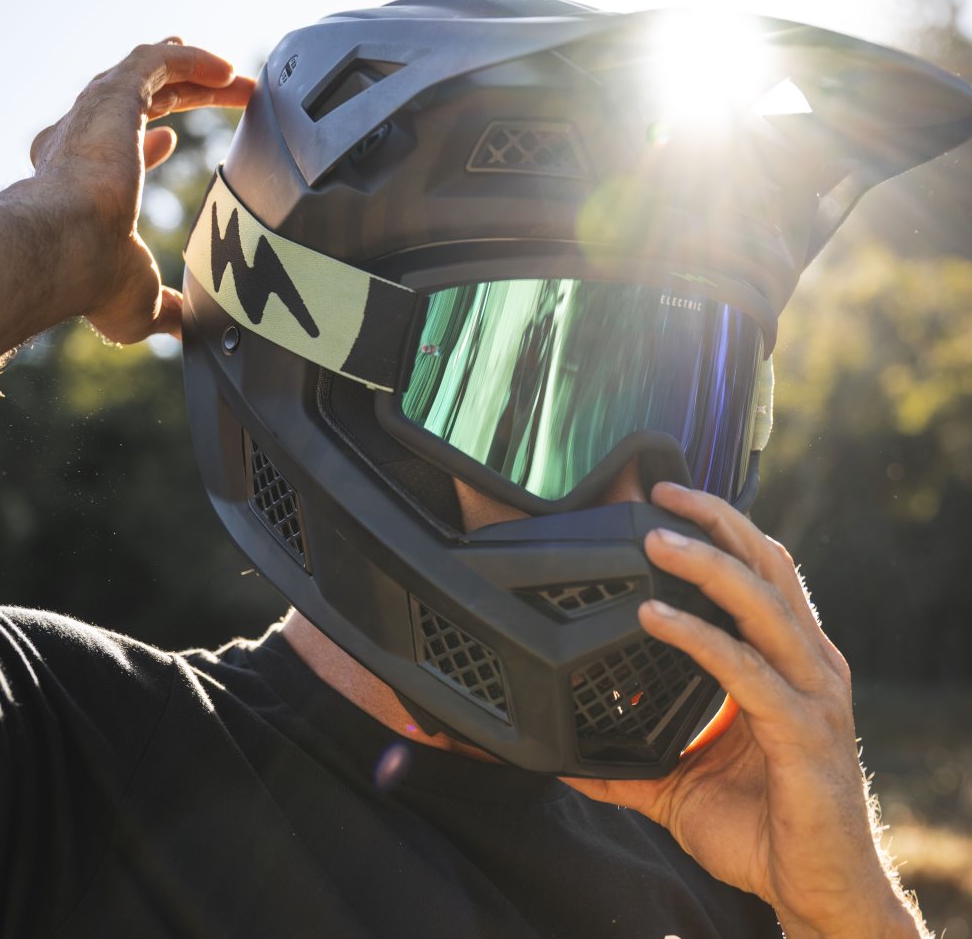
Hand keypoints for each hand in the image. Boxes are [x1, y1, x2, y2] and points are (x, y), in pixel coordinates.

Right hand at [29, 38, 253, 342]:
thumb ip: (172, 310)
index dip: (144, 143)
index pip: (110, 153)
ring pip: (148, 76)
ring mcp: (94, 117)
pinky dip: (190, 58)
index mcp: (79, 184)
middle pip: (137, 105)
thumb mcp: (144, 304)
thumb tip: (191, 331)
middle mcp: (81, 143)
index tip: (167, 139)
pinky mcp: (113, 98)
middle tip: (220, 94)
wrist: (69, 250)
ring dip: (193, 73)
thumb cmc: (93, 280)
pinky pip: (156, 61)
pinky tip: (226, 68)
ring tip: (232, 74)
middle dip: (180, 97)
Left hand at [564, 482, 923, 938]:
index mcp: (787, 660)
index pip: (761, 572)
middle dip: (717, 523)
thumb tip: (570, 760)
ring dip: (707, 565)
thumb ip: (632, 761)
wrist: (814, 890)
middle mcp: (806, 664)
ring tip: (655, 541)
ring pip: (763, 604)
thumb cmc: (763, 827)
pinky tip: (656, 619)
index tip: (666, 501)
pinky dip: (699, 637)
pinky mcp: (804, 731)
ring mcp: (811, 694)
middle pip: (768, 566)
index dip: (720, 530)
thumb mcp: (683, 782)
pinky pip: (746, 669)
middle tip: (663, 494)